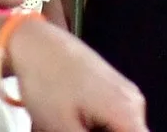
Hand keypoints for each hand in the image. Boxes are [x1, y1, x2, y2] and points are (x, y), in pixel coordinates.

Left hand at [7, 22, 149, 131]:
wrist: (34, 43)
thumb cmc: (47, 83)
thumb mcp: (63, 129)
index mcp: (128, 112)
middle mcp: (132, 102)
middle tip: (67, 128)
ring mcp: (121, 92)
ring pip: (111, 129)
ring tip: (56, 125)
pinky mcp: (108, 88)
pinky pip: (104, 119)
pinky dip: (84, 125)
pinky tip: (62, 120)